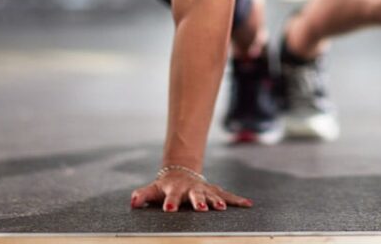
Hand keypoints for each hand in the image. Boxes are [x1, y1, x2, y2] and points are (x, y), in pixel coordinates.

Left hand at [130, 169, 251, 211]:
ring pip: (212, 195)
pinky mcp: (214, 191)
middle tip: (201, 208)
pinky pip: (227, 195)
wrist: (180, 171)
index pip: (172, 197)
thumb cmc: (165, 185)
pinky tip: (248, 205)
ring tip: (221, 209)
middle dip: (199, 202)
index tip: (169, 209)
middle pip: (195, 195)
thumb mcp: (153, 189)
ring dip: (217, 202)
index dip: (170, 203)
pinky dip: (238, 200)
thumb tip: (132, 202)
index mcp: (175, 189)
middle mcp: (191, 188)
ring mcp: (204, 189)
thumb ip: (142, 195)